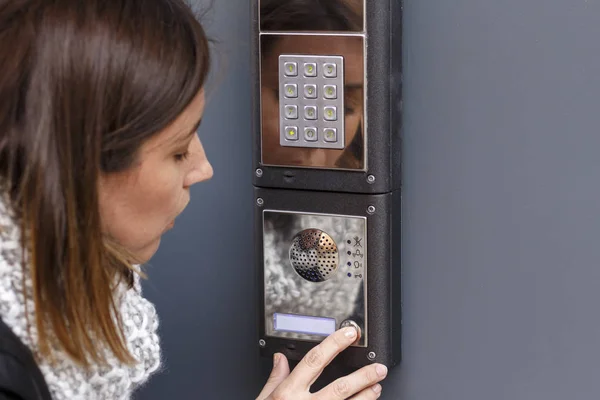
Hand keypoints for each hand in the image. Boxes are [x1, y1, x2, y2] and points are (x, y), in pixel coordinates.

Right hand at [256, 327, 387, 399]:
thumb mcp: (263, 399)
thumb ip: (275, 379)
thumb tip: (280, 358)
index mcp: (289, 392)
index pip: (315, 361)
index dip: (334, 345)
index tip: (349, 335)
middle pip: (340, 387)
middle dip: (363, 376)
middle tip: (378, 368)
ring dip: (366, 396)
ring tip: (376, 387)